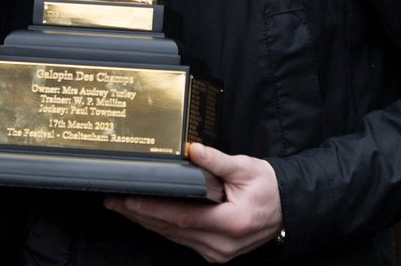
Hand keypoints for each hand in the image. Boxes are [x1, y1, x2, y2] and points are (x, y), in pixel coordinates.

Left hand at [103, 143, 282, 262]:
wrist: (287, 209)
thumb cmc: (267, 187)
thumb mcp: (246, 168)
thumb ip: (217, 161)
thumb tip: (193, 149)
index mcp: (230, 223)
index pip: (183, 217)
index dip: (153, 208)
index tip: (129, 199)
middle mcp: (221, 244)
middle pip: (173, 229)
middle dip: (140, 214)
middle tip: (113, 201)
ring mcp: (218, 251)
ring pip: (174, 236)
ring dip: (147, 221)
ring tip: (122, 207)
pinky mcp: (215, 251)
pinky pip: (182, 238)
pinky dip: (162, 227)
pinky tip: (145, 215)